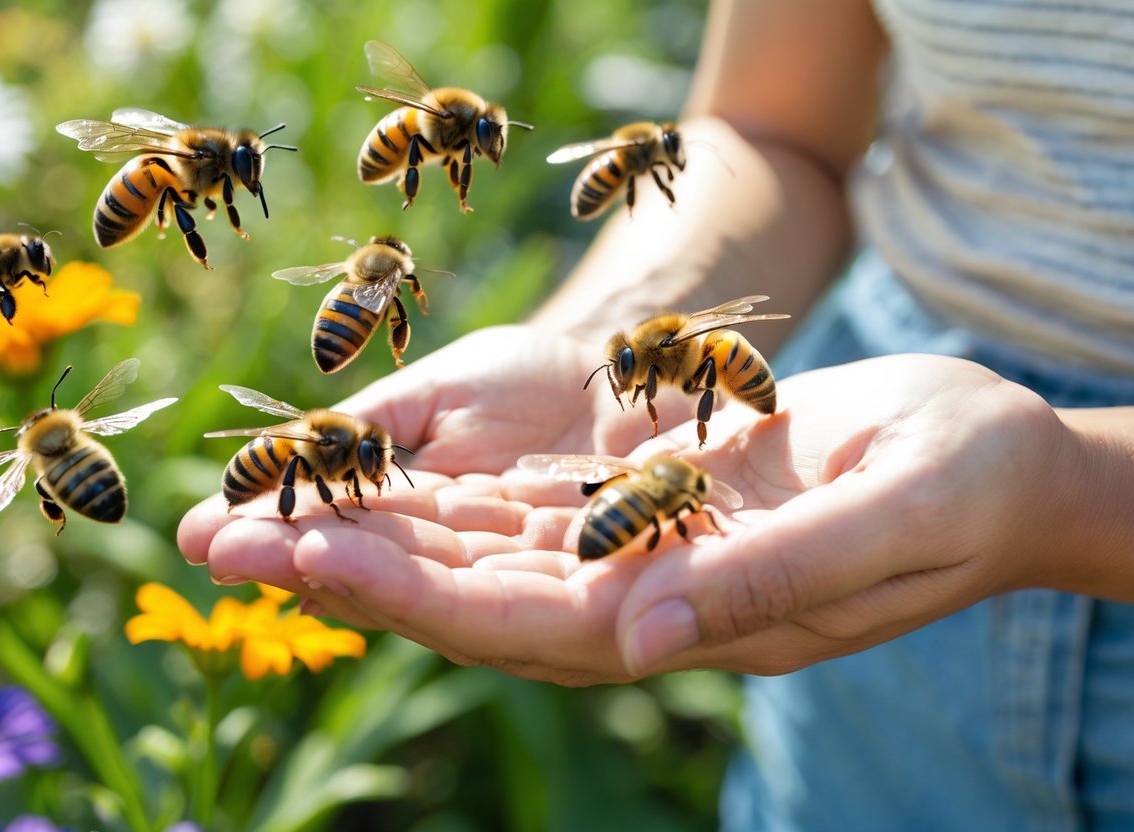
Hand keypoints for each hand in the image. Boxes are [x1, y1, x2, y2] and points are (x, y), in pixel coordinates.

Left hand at [181, 354, 1079, 684]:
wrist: (995, 463)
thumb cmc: (964, 485)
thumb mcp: (893, 518)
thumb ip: (772, 580)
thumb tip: (641, 637)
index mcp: (702, 621)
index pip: (527, 622)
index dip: (410, 593)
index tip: (303, 556)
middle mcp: (652, 601)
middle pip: (474, 595)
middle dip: (350, 568)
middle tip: (225, 542)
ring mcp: (643, 555)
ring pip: (483, 552)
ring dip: (377, 530)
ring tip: (268, 506)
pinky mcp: (646, 507)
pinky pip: (526, 508)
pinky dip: (445, 495)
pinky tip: (375, 479)